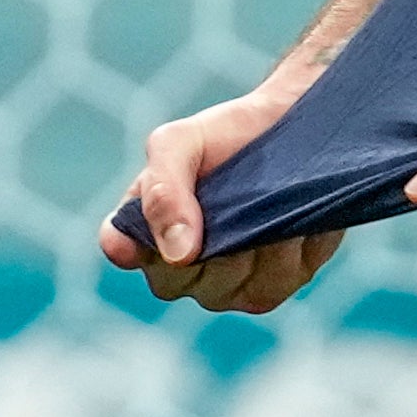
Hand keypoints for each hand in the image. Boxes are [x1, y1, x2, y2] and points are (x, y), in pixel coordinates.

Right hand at [104, 75, 343, 314]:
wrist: (292, 127)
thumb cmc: (225, 135)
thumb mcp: (181, 142)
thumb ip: (163, 189)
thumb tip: (178, 255)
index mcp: (140, 228)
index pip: (122, 248)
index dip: (140, 241)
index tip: (170, 219)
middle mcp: (176, 267)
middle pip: (179, 282)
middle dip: (212, 240)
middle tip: (237, 192)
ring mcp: (224, 283)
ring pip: (233, 288)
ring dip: (258, 242)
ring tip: (271, 201)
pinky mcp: (272, 284)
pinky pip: (278, 284)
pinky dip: (292, 250)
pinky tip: (294, 222)